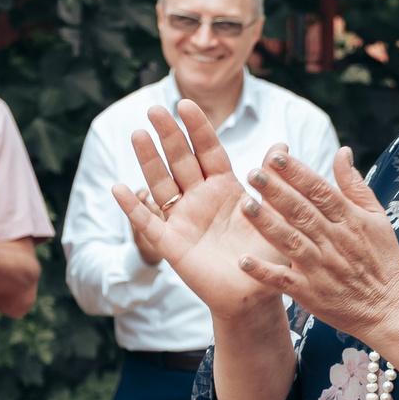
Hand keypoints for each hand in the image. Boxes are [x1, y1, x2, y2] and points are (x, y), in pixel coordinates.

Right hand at [114, 100, 289, 321]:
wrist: (255, 296)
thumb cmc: (269, 256)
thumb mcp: (276, 215)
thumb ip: (273, 182)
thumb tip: (281, 143)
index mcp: (226, 188)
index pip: (208, 151)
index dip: (197, 128)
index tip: (186, 103)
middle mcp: (201, 199)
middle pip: (181, 160)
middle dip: (169, 135)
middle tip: (155, 108)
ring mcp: (183, 219)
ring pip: (161, 184)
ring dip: (148, 160)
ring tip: (138, 134)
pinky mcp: (171, 244)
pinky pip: (148, 223)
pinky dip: (132, 207)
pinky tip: (117, 188)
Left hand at [236, 146, 398, 342]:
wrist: (390, 309)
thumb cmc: (383, 261)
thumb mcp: (377, 218)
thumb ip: (356, 185)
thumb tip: (342, 152)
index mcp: (350, 220)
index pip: (320, 191)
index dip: (298, 173)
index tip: (276, 156)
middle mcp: (334, 242)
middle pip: (301, 212)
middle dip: (276, 192)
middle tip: (253, 172)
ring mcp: (320, 268)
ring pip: (290, 241)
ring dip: (266, 224)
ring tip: (244, 205)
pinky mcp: (310, 293)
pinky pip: (283, 281)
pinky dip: (264, 272)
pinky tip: (244, 260)